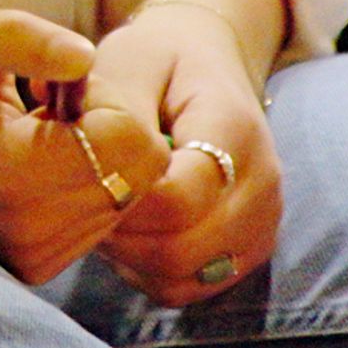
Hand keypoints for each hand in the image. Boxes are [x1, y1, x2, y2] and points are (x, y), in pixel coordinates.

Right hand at [0, 5, 167, 284]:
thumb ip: (26, 39)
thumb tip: (84, 57)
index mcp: (14, 178)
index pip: (133, 142)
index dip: (104, 96)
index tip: (51, 83)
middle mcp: (27, 235)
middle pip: (139, 173)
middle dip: (107, 127)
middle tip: (46, 104)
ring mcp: (31, 257)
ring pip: (130, 197)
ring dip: (98, 156)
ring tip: (37, 130)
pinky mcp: (35, 264)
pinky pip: (105, 216)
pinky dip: (86, 181)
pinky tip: (39, 159)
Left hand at [88, 3, 282, 305]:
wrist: (204, 63)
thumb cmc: (156, 60)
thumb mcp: (129, 59)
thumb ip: (113, 106)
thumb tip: (98, 156)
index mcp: (234, 130)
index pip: (177, 199)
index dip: (121, 200)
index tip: (86, 177)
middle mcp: (262, 185)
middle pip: (182, 248)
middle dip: (121, 233)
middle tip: (85, 200)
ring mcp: (261, 223)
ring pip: (185, 274)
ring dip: (132, 255)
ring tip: (106, 210)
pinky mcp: (246, 249)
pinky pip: (190, 287)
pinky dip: (149, 271)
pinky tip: (130, 232)